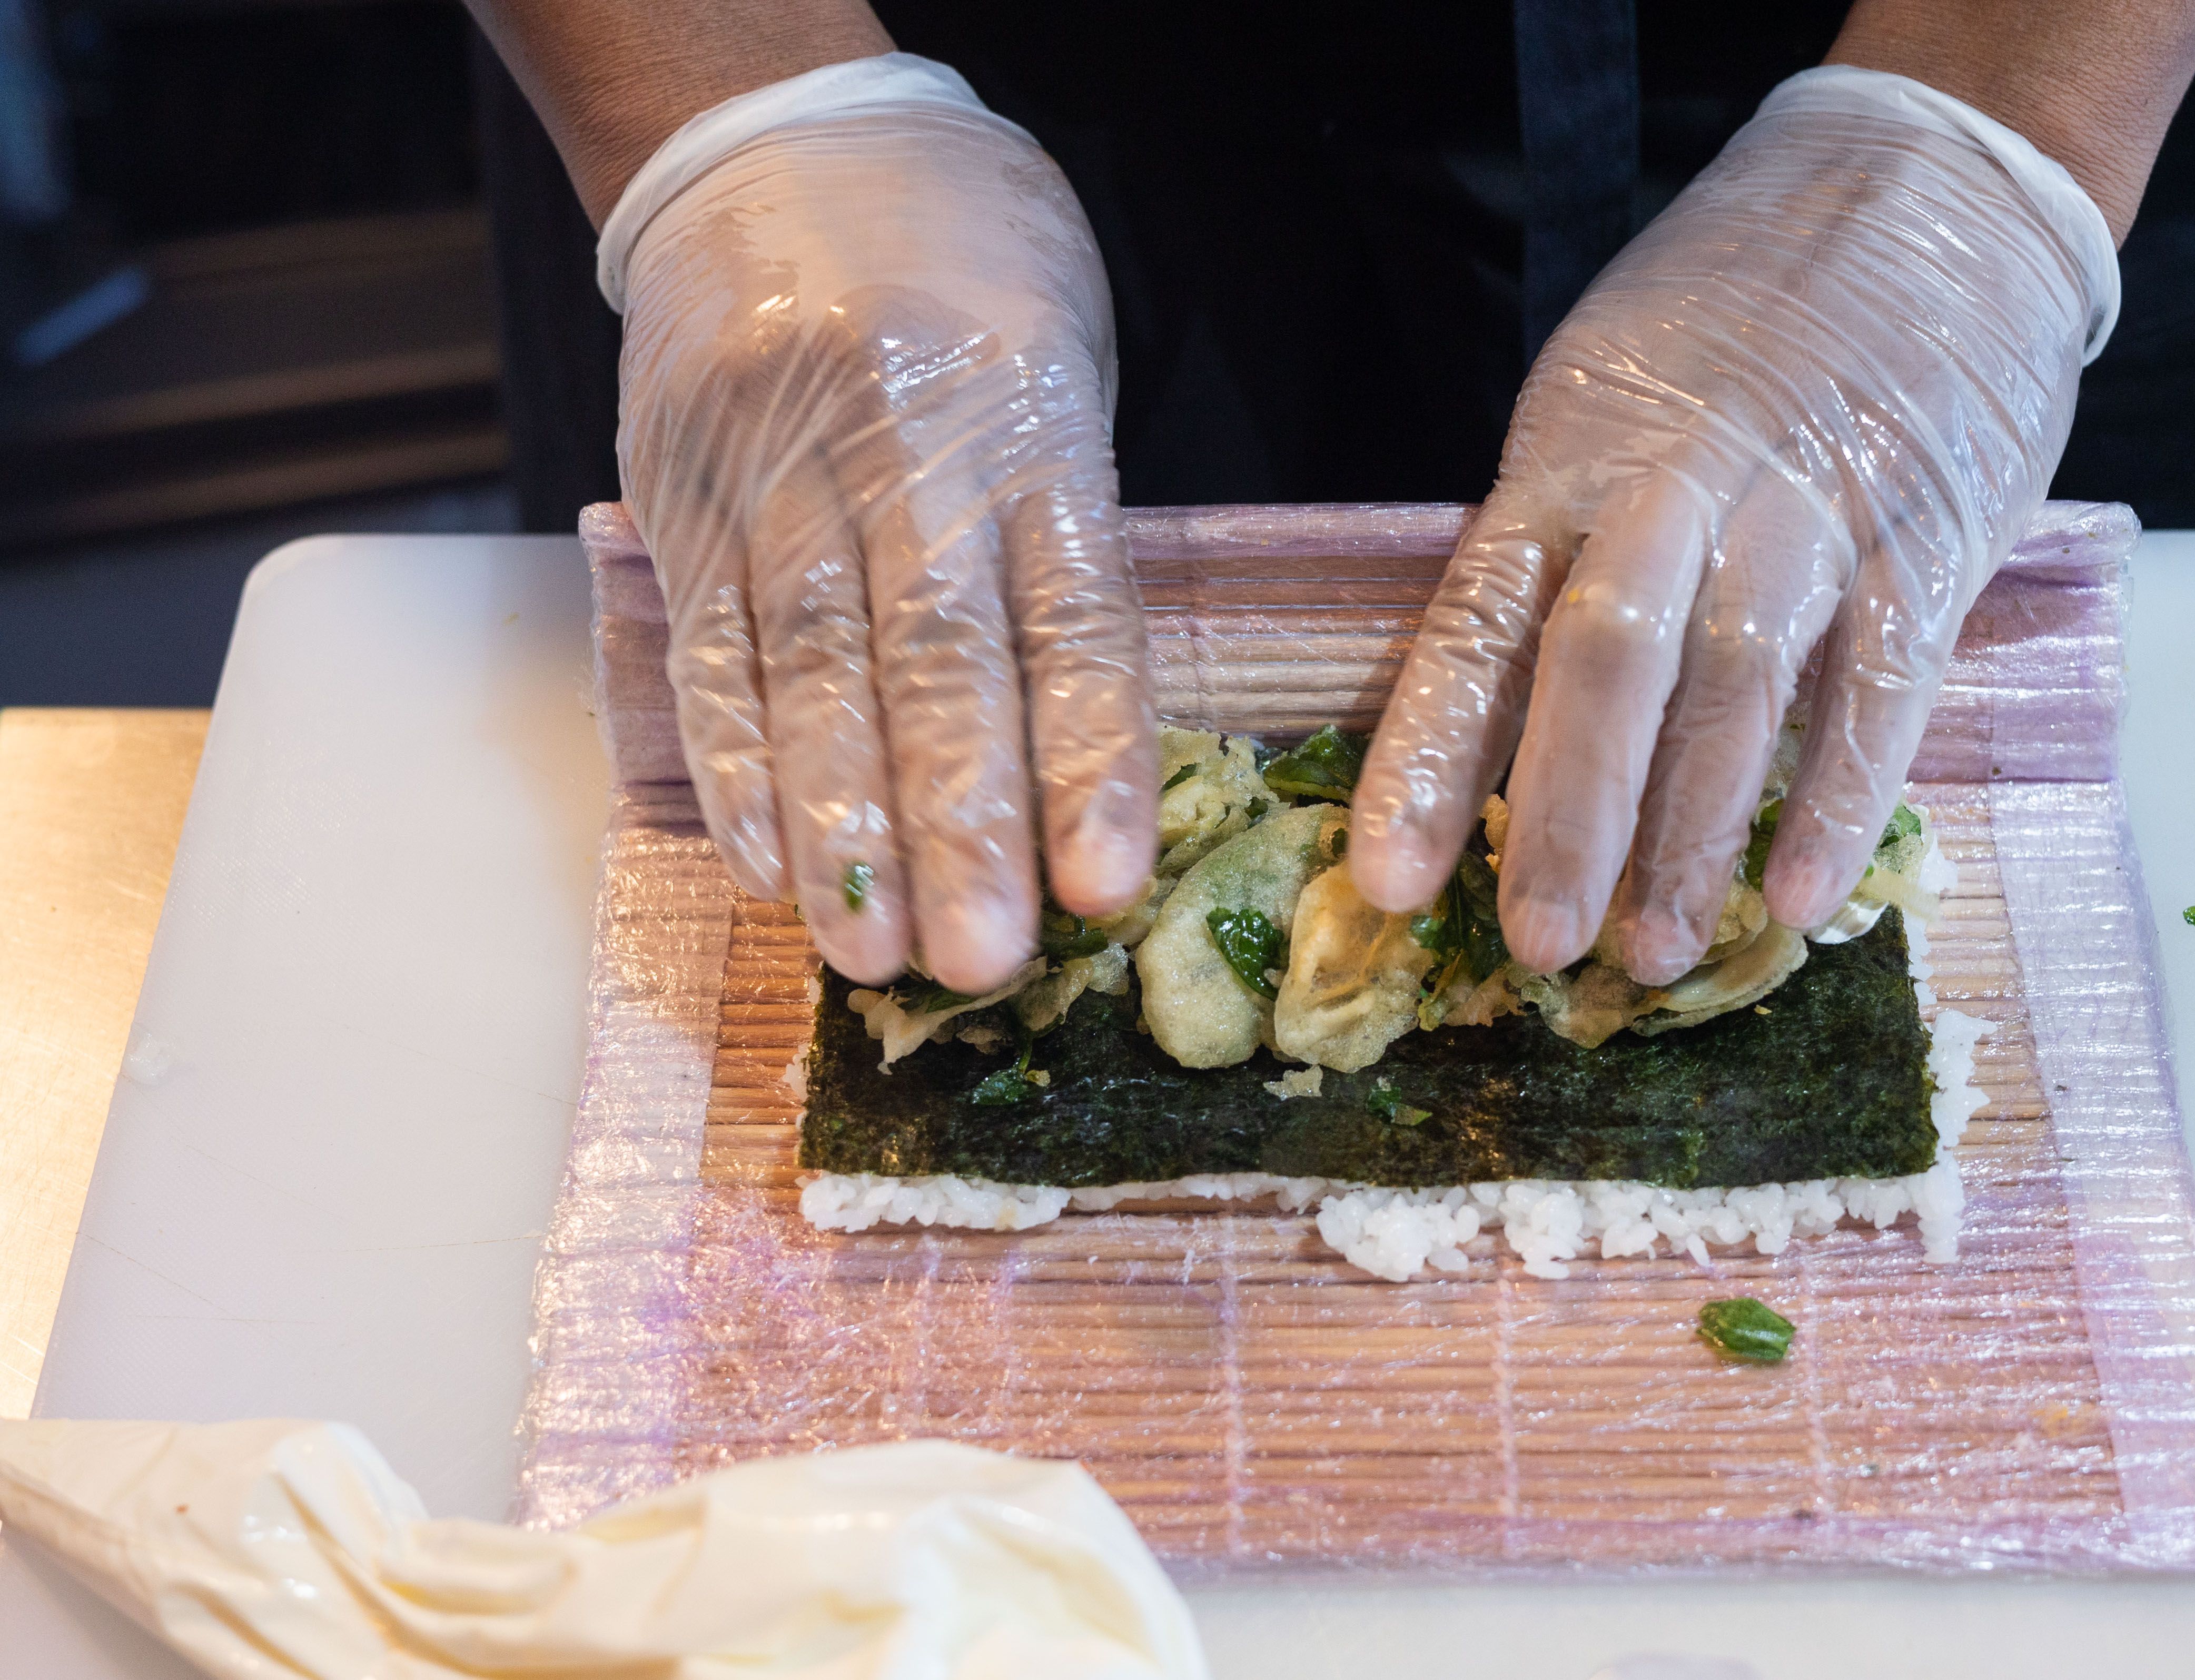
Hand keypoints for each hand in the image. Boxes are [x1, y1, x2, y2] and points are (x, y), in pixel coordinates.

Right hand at [614, 65, 1156, 994]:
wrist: (778, 136)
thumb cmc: (964, 257)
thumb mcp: (1066, 355)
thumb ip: (1072, 521)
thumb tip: (1083, 730)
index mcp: (1027, 410)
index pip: (1068, 609)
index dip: (1086, 753)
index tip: (1105, 883)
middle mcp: (898, 444)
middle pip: (931, 659)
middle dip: (958, 826)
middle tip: (982, 962)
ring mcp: (776, 471)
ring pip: (808, 671)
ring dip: (843, 829)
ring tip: (875, 955)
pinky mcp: (684, 497)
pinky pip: (710, 649)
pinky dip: (735, 768)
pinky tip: (771, 866)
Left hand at [1346, 69, 2111, 983]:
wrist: (1931, 187)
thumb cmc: (1738, 318)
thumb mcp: (1605, 396)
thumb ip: (1559, 542)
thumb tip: (1491, 715)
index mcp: (1575, 458)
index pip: (1478, 623)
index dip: (1429, 758)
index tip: (1388, 882)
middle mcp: (1680, 485)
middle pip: (1603, 664)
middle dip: (1567, 817)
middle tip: (1543, 949)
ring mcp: (1809, 511)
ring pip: (1737, 687)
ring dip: (1694, 833)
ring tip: (1655, 954)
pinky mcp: (1928, 535)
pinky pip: (1880, 683)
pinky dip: (1840, 797)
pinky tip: (1800, 898)